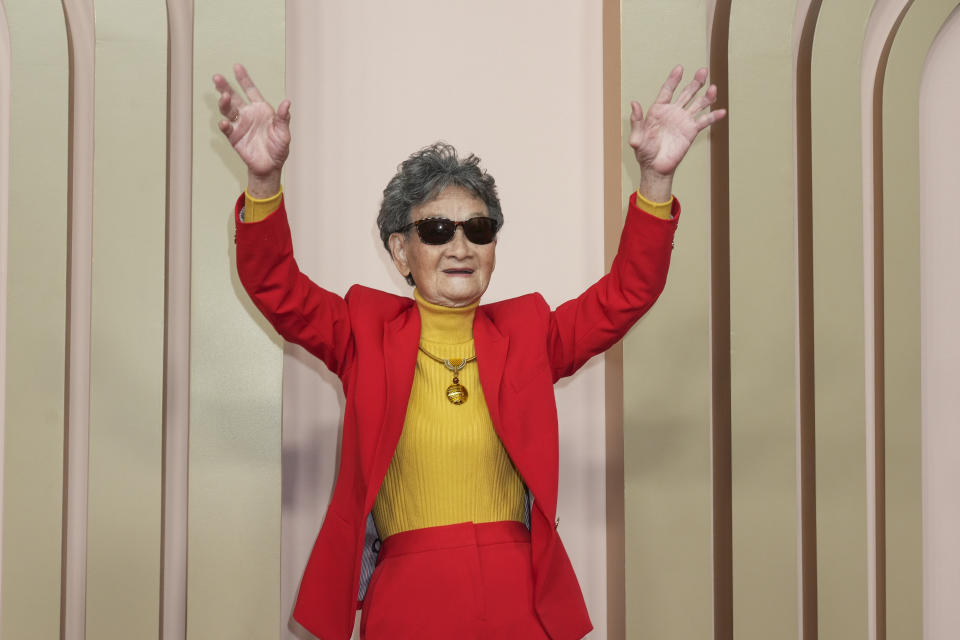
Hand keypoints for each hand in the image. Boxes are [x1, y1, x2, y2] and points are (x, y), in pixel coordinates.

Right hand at [213, 63, 290, 195]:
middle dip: (225, 87)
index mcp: (261, 109)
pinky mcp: (234, 137)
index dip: (244, 79)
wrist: (270, 166)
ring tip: (224, 97)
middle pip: (234, 97)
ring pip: (228, 110)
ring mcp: (239, 125)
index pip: (250, 90)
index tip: (237, 66)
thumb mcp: (284, 132)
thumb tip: (287, 102)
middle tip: (217, 78)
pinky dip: (225, 125)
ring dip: (224, 103)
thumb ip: (283, 118)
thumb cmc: (278, 148)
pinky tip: (224, 122)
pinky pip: (227, 129)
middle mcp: (248, 114)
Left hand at [629, 66, 725, 200]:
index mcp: (658, 110)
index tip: (680, 68)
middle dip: (695, 82)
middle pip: (686, 93)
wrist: (655, 167)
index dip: (673, 80)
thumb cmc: (644, 152)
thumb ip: (636, 121)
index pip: (667, 91)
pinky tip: (721, 112)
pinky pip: (704, 121)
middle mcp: (672, 112)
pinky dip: (713, 117)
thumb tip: (634, 103)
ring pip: (697, 104)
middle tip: (703, 71)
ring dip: (706, 96)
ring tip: (714, 88)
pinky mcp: (691, 131)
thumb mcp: (637, 137)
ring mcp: (683, 121)